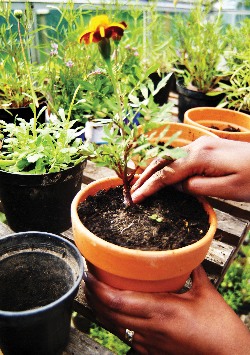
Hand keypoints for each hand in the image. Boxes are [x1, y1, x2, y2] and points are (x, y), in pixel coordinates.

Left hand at [84, 266, 249, 354]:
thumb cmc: (220, 329)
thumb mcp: (207, 293)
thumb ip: (193, 270)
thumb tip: (187, 255)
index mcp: (162, 310)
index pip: (118, 300)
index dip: (98, 289)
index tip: (90, 276)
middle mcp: (151, 328)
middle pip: (110, 314)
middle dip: (94, 297)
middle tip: (90, 280)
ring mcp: (150, 343)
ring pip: (116, 326)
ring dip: (103, 310)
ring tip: (98, 293)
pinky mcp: (153, 353)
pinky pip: (128, 336)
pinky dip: (117, 322)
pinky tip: (118, 313)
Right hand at [131, 136, 249, 202]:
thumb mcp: (227, 189)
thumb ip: (197, 187)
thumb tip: (177, 186)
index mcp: (200, 156)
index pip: (166, 174)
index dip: (149, 187)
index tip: (135, 199)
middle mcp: (197, 146)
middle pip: (163, 161)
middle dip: (145, 176)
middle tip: (131, 192)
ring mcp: (202, 144)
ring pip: (170, 157)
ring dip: (154, 171)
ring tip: (141, 184)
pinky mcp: (207, 147)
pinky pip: (180, 156)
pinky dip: (166, 166)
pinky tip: (163, 174)